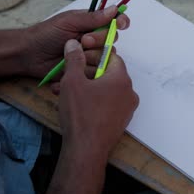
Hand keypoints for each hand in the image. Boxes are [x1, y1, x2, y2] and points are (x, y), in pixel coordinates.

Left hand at [21, 5, 129, 78]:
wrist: (30, 55)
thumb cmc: (46, 34)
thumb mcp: (69, 22)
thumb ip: (92, 18)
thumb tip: (114, 9)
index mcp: (91, 24)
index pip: (113, 22)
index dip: (120, 22)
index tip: (120, 24)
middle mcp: (94, 40)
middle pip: (111, 40)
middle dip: (98, 40)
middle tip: (83, 40)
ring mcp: (90, 56)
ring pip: (105, 57)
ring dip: (90, 55)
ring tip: (73, 55)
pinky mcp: (85, 71)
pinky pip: (96, 72)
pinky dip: (85, 69)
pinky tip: (72, 66)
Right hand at [57, 39, 138, 158]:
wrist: (86, 149)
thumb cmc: (81, 113)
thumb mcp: (72, 81)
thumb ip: (74, 59)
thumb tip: (73, 44)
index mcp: (122, 79)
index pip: (112, 57)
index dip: (93, 54)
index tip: (78, 58)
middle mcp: (129, 93)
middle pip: (108, 74)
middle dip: (85, 72)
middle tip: (67, 75)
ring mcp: (127, 109)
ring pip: (105, 90)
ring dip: (85, 87)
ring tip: (64, 91)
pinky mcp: (120, 121)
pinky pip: (107, 104)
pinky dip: (92, 100)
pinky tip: (74, 105)